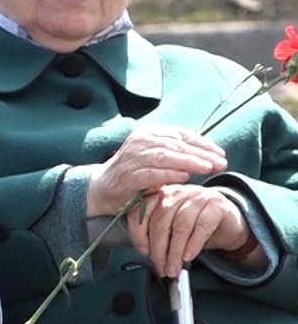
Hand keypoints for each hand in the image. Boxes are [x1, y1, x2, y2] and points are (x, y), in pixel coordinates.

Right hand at [86, 124, 226, 216]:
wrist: (102, 189)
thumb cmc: (135, 174)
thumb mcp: (156, 158)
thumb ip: (177, 153)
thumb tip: (210, 154)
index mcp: (148, 134)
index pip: (180, 134)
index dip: (203, 143)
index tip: (221, 154)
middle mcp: (139, 142)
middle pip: (175, 144)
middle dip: (201, 153)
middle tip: (220, 163)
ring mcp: (131, 159)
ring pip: (165, 157)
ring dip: (189, 162)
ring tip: (207, 168)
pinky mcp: (127, 177)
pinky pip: (151, 174)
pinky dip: (169, 175)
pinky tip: (185, 177)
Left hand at [126, 184, 257, 277]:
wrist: (229, 223)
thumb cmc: (195, 227)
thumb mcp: (172, 228)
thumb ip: (157, 235)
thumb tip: (147, 255)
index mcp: (160, 194)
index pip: (141, 210)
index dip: (138, 233)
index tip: (143, 252)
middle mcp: (177, 192)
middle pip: (161, 221)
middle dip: (158, 249)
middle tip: (160, 267)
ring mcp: (198, 196)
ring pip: (180, 225)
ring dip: (175, 251)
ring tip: (173, 267)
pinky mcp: (217, 205)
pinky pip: (202, 227)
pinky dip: (193, 244)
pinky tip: (188, 256)